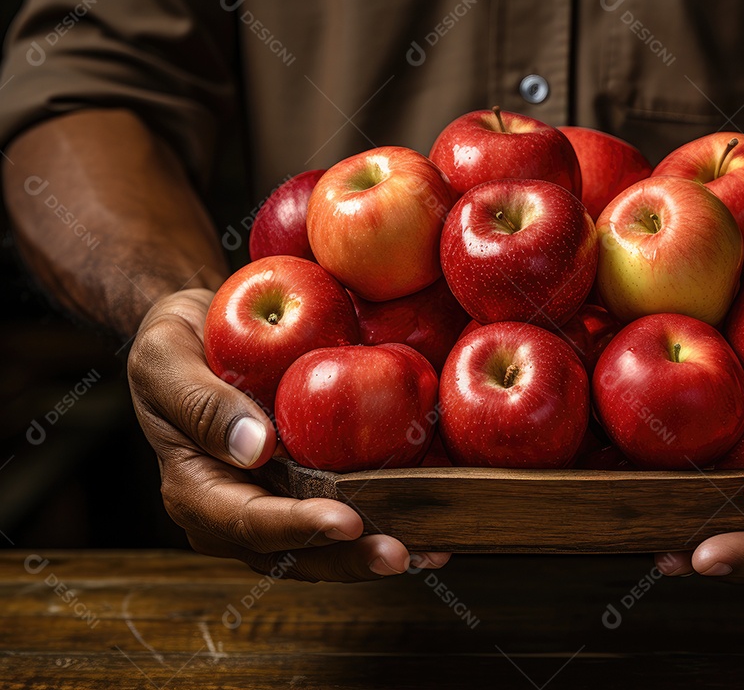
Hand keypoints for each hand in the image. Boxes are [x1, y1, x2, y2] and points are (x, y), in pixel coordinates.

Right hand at [128, 288, 448, 580]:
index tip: (346, 521)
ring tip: (428, 552)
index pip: (248, 521)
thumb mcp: (166, 358)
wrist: (197, 334)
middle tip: (400, 554)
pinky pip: (344, 513)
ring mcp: (272, 506)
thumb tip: (255, 450)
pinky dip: (385, 521)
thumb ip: (202, 405)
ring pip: (325, 548)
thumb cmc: (175, 343)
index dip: (298, 527)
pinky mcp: (304, 490)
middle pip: (295, 552)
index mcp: (195, 490)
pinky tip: (428, 525)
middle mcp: (234, 513)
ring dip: (374, 552)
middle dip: (349, 557)